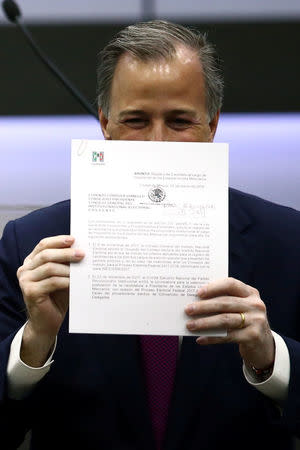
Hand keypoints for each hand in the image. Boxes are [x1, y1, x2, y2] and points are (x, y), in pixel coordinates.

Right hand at [16, 235, 83, 365]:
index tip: (73, 239)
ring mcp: (25, 281)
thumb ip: (66, 264)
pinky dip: (65, 281)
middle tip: (82, 254)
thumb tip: (81, 250)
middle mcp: (25, 269)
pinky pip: (51, 282)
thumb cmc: (57, 297)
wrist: (47, 322)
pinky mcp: (30, 292)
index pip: (43, 245)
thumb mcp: (62, 276)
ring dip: (68, 268)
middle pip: (46, 254)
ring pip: (49, 267)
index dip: (58, 241)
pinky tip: (75, 282)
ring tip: (82, 269)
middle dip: (66, 253)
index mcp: (31, 262)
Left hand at [185, 277, 274, 369]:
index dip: (214, 287)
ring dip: (205, 323)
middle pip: (225, 303)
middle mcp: (255, 305)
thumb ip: (224, 301)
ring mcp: (256, 320)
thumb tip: (195, 302)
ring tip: (190, 325)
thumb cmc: (244, 321)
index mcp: (250, 292)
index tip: (198, 293)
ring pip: (225, 320)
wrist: (263, 345)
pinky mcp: (253, 336)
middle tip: (188, 309)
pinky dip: (212, 338)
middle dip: (204, 306)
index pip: (231, 284)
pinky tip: (200, 339)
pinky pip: (227, 336)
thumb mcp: (239, 308)